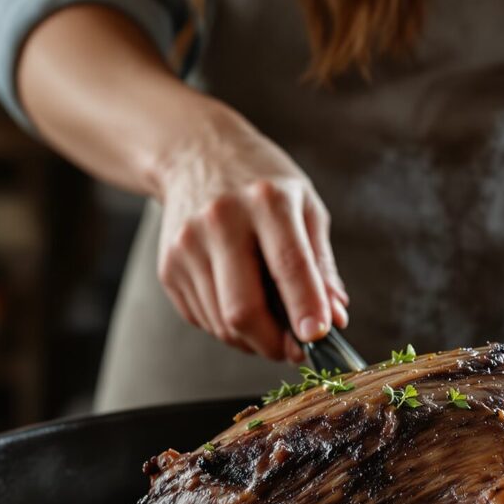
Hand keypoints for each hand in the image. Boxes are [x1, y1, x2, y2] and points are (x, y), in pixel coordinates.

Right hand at [153, 106, 349, 360]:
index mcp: (266, 201)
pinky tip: (238, 301)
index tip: (319, 336)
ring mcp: (187, 245)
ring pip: (222, 323)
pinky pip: (203, 319)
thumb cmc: (261, 182)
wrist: (195, 154)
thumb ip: (321, 266)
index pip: (288, 265)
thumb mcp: (305, 207)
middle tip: (294, 349)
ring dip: (252, 339)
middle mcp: (221, 221)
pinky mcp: (168, 266)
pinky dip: (227, 326)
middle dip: (273, 343)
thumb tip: (334, 318)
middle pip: (242, 309)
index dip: (305, 307)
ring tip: (268, 320)